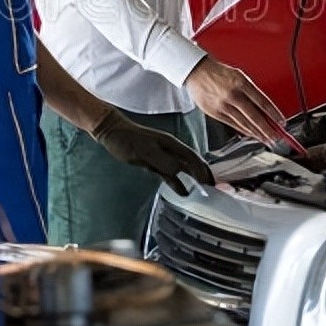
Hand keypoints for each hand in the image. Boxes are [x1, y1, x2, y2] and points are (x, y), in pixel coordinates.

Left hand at [90, 108, 214, 195]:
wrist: (112, 133)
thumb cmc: (127, 139)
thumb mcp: (144, 151)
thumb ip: (162, 160)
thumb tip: (180, 171)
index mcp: (171, 144)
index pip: (192, 158)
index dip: (202, 170)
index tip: (210, 183)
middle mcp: (170, 150)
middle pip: (191, 163)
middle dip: (203, 174)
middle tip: (214, 189)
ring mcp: (162, 156)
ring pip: (182, 169)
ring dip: (193, 179)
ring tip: (203, 191)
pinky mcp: (154, 163)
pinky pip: (170, 175)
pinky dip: (178, 183)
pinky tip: (182, 192)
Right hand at [185, 56, 284, 143]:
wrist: (196, 71)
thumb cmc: (218, 72)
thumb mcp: (239, 76)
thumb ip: (251, 92)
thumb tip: (264, 108)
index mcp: (241, 83)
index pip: (262, 102)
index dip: (274, 114)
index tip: (281, 122)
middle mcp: (232, 95)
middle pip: (254, 116)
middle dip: (267, 129)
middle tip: (276, 137)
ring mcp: (223, 105)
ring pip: (243, 123)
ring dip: (257, 133)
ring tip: (266, 139)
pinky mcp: (215, 112)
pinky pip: (233, 124)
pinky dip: (244, 131)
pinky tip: (251, 134)